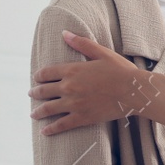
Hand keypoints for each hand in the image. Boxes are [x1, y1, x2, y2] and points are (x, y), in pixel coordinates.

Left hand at [30, 32, 152, 133]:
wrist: (133, 91)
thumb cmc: (120, 70)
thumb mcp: (101, 52)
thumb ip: (81, 43)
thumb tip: (64, 33)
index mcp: (72, 70)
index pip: (47, 73)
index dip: (39, 76)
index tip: (36, 78)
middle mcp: (69, 87)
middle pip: (44, 91)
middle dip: (35, 93)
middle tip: (31, 94)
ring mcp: (74, 104)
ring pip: (49, 109)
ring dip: (38, 111)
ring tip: (33, 114)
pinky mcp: (81, 118)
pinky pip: (61, 125)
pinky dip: (51, 129)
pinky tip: (44, 132)